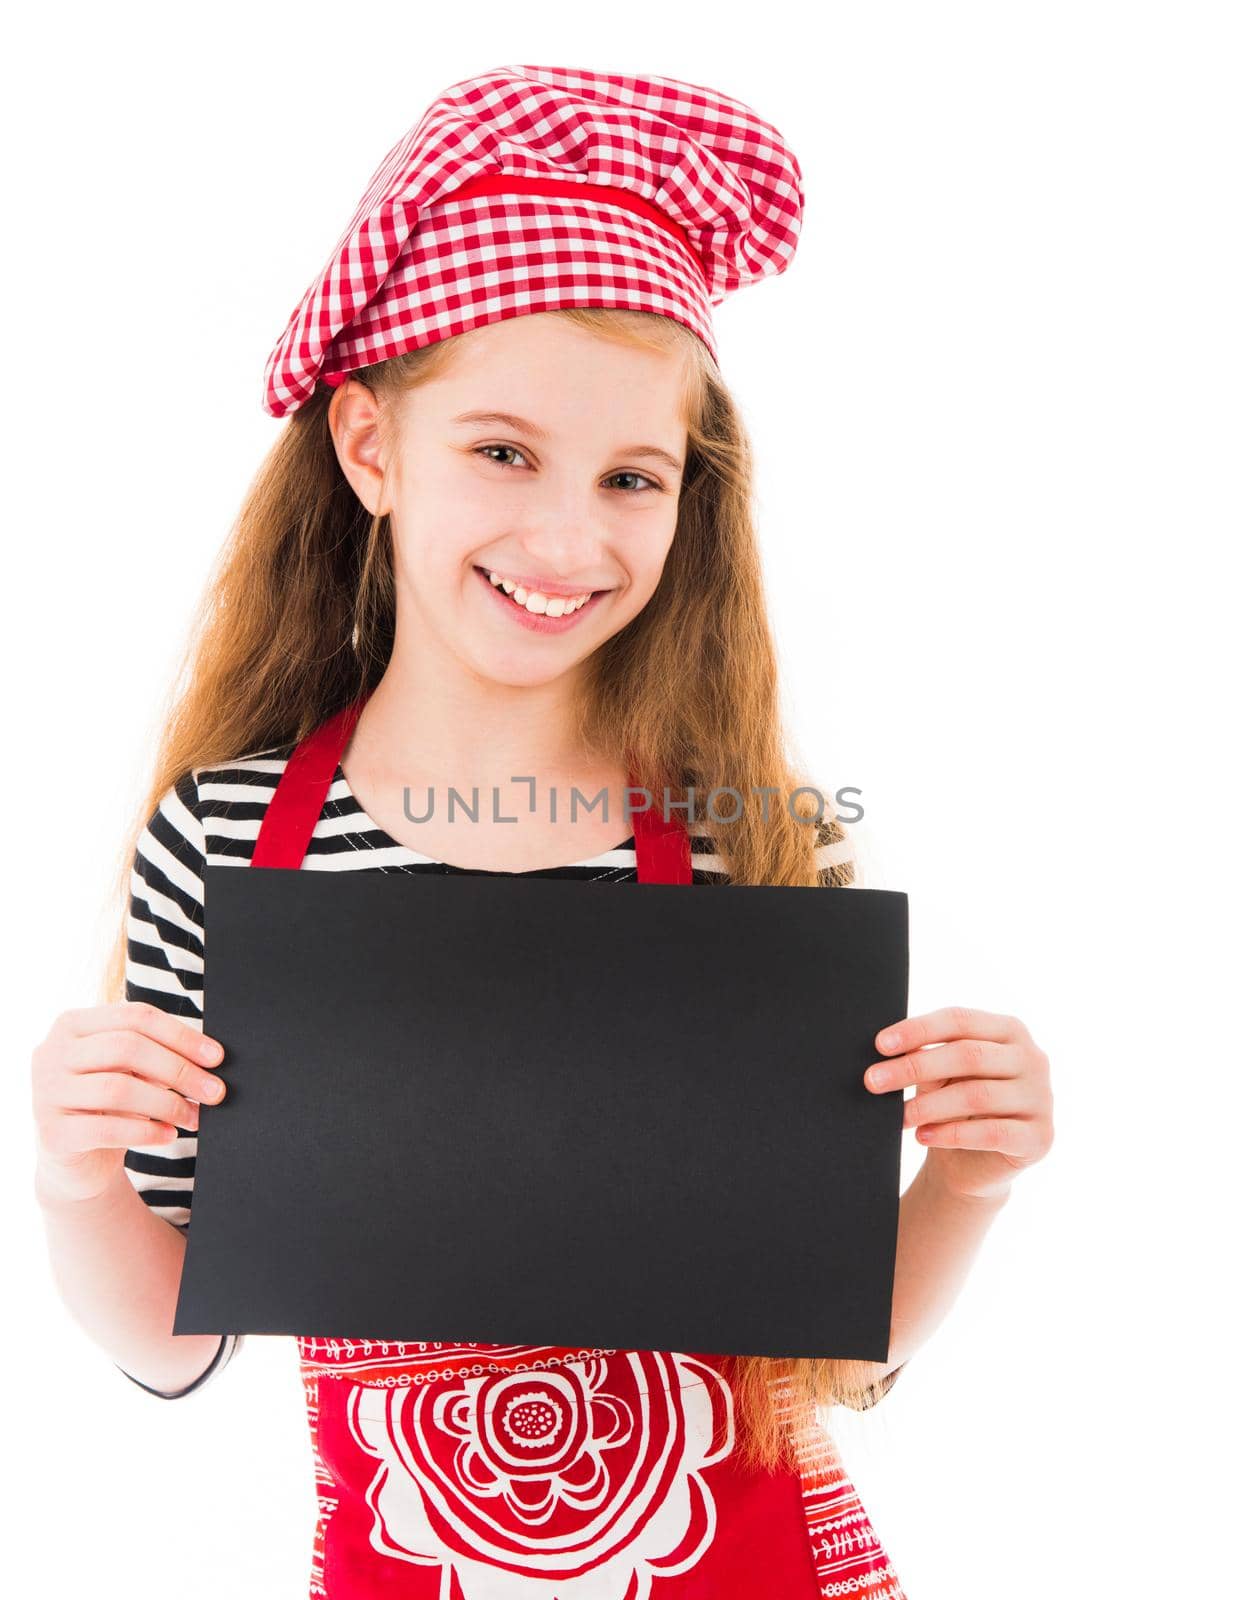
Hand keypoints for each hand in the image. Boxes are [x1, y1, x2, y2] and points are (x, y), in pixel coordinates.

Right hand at [31, 1000, 227, 1207]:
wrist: (76, 1161)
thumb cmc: (109, 1105)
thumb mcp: (130, 1071)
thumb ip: (157, 1055)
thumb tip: (209, 1058)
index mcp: (73, 1024)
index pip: (135, 1016)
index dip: (181, 1035)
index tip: (216, 1057)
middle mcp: (51, 1053)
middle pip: (127, 1048)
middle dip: (179, 1069)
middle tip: (214, 1091)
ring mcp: (45, 1093)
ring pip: (117, 1089)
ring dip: (167, 1103)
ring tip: (194, 1117)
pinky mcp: (52, 1134)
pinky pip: (106, 1129)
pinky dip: (146, 1132)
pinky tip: (168, 1135)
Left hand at [864, 1006, 1053, 1201]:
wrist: (972, 1165)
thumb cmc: (954, 1106)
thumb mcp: (940, 1075)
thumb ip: (926, 1055)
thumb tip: (889, 1047)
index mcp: (1009, 1030)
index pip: (960, 1020)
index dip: (918, 1029)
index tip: (880, 1045)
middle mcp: (1033, 1059)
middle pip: (968, 1055)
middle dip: (915, 1067)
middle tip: (874, 1081)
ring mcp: (1041, 1098)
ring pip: (977, 1095)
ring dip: (929, 1106)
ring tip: (899, 1116)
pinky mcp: (1040, 1137)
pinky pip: (992, 1133)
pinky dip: (951, 1134)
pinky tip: (923, 1137)